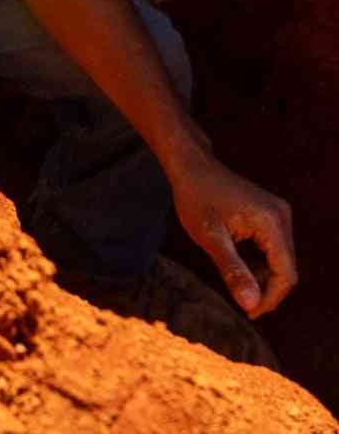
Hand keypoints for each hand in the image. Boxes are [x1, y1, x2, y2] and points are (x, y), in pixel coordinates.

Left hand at [170, 152, 296, 317]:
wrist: (191, 165)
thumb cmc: (196, 197)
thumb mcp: (210, 237)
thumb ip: (232, 270)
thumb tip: (251, 305)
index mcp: (272, 222)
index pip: (286, 273)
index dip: (271, 298)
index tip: (249, 312)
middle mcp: (282, 217)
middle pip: (286, 268)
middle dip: (266, 290)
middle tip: (242, 304)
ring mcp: (278, 214)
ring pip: (280, 260)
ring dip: (262, 277)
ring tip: (237, 285)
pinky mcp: (270, 215)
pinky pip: (272, 249)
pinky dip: (259, 263)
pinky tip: (238, 266)